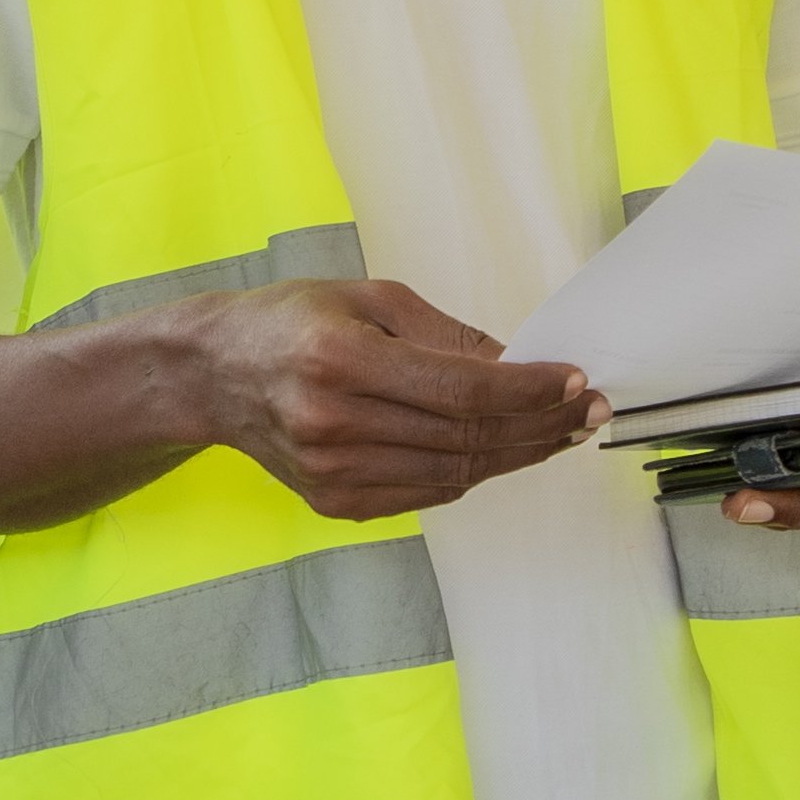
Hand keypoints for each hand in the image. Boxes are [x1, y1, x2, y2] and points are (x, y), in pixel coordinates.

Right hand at [170, 280, 594, 522]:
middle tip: (587, 411)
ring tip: (559, 432)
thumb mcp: (369, 298)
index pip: (462, 389)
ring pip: (455, 473)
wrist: (212, 374)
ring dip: (517, 454)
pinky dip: (472, 472)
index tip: (575, 380)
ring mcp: (331, 472)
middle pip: (466, 436)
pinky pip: (427, 493)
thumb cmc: (292, 321)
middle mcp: (332, 422)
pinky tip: (502, 450)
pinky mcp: (333, 502)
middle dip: (540, 424)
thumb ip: (446, 335)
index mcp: (340, 360)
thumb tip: (521, 365)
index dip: (529, 390)